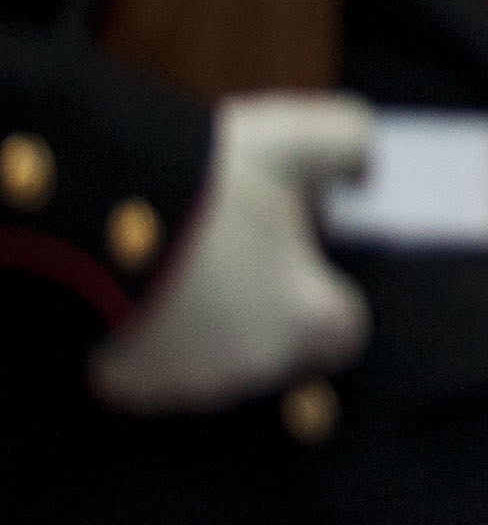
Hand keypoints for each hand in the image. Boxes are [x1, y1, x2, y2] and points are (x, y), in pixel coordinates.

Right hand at [88, 94, 372, 411]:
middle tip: (227, 246)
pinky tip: (131, 283)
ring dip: (196, 321)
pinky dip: (141, 333)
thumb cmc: (207, 182)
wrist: (87, 208)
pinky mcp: (115, 384)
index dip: (329, 295)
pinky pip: (142, 363)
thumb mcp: (297, 139)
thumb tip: (363, 171)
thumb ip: (351, 147)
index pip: (342, 333)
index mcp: (300, 321)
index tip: (302, 259)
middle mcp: (243, 370)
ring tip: (174, 258)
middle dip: (256, 304)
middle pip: (269, 345)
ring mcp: (175, 384)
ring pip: (203, 357)